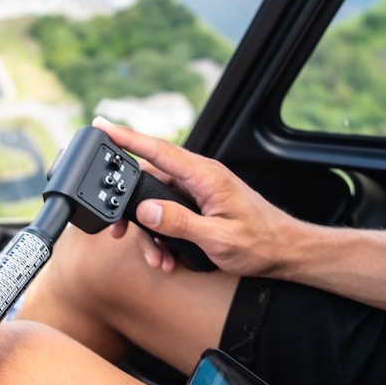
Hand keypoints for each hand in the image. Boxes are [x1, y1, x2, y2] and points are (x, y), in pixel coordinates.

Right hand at [92, 117, 300, 276]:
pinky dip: (162, 236)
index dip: (126, 137)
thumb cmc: (260, 243)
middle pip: (148, 180)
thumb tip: (146, 210)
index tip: (101, 126)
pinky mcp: (198, 204)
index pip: (158, 150)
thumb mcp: (218, 238)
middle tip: (117, 232)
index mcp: (205, 176)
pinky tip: (167, 257)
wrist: (284, 251)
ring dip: (150, 233)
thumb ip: (180, 223)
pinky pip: (168, 213)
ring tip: (157, 258)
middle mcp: (199, 177)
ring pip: (155, 202)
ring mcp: (198, 190)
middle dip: (131, 210)